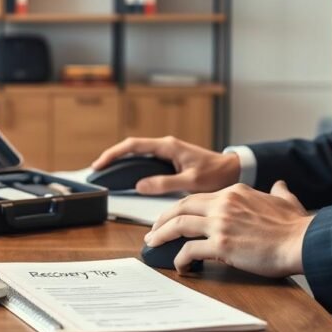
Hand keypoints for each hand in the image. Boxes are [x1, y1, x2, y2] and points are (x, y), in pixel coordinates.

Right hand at [91, 136, 241, 194]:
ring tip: (108, 173)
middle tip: (98, 170)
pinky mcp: (170, 161)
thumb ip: (164, 183)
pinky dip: (133, 167)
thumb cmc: (217, 174)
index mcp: (168, 146)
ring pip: (137, 154)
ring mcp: (167, 153)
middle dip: (112, 157)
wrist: (233, 170)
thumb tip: (140, 185)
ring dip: (121, 161)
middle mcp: (165, 146)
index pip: (133, 146)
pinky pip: (146, 161)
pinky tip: (127, 177)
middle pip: (131, 148)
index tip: (100, 164)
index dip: (114, 154)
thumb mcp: (191, 181)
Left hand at [144, 181, 313, 276]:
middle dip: (161, 218)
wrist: (303, 242)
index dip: (180, 209)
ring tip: (153, 244)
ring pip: (178, 225)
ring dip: (161, 235)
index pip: (197, 198)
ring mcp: (220, 223)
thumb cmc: (296, 227)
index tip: (172, 218)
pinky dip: (180, 259)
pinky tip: (180, 266)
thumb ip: (279, 192)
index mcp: (233, 192)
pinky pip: (189, 250)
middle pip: (180, 207)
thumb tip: (279, 185)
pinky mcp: (221, 245)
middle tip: (153, 230)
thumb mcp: (286, 201)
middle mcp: (223, 204)